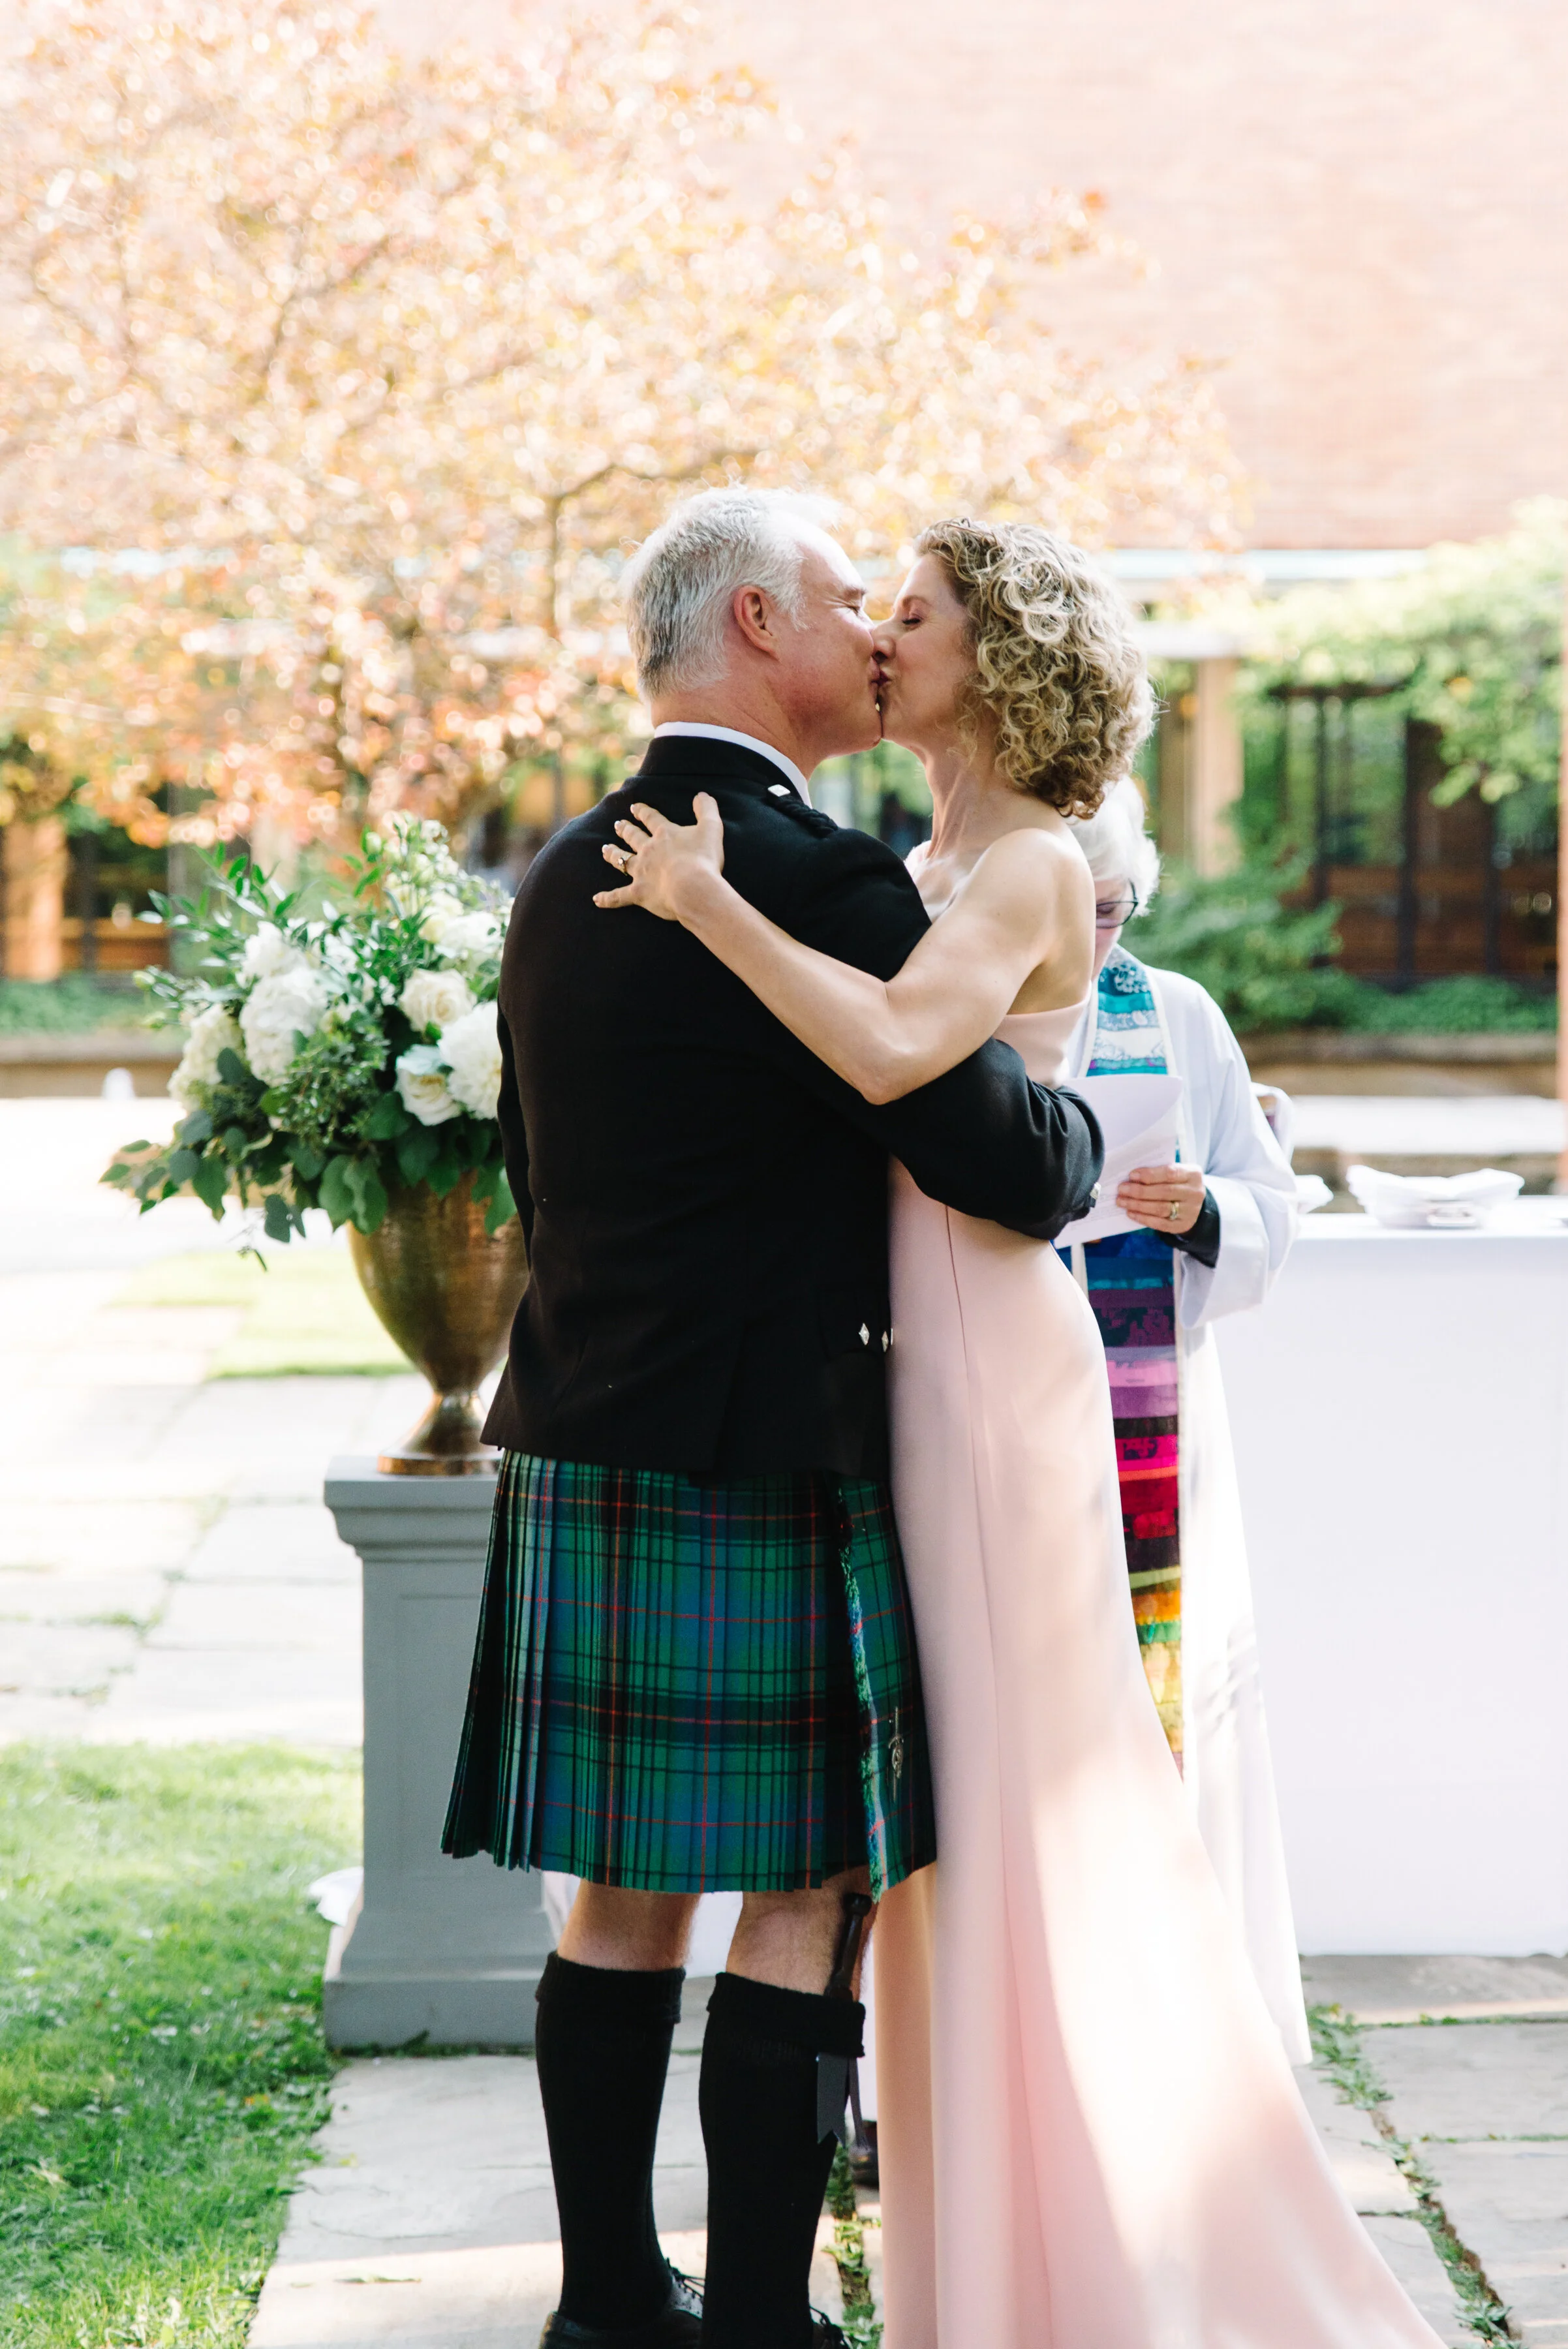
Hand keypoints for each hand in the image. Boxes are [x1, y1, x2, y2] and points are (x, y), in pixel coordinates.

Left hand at [592, 794, 725, 921]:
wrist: (693, 888)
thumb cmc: (704, 859)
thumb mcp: (711, 828)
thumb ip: (706, 809)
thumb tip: (701, 795)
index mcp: (664, 834)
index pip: (650, 818)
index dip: (642, 811)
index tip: (634, 807)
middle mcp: (648, 850)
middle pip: (633, 837)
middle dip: (625, 829)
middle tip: (617, 825)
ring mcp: (641, 872)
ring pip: (622, 860)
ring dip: (612, 854)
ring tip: (605, 849)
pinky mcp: (638, 893)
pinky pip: (619, 896)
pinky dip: (608, 898)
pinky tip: (597, 899)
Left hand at [1116, 1161, 1205, 1235]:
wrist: (1195, 1205)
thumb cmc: (1179, 1184)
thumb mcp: (1177, 1173)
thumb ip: (1159, 1172)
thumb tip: (1132, 1177)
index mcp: (1193, 1175)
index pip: (1170, 1173)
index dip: (1150, 1174)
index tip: (1131, 1175)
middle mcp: (1194, 1193)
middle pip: (1163, 1192)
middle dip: (1139, 1191)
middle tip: (1121, 1189)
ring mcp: (1190, 1211)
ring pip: (1160, 1208)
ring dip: (1137, 1205)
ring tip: (1122, 1201)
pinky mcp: (1182, 1225)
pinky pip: (1160, 1223)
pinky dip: (1143, 1218)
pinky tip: (1131, 1213)